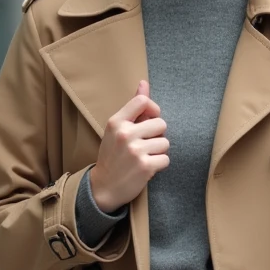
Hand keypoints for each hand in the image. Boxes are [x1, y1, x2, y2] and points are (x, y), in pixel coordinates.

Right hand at [87, 81, 168, 212]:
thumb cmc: (112, 154)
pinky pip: (166, 159)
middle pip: (160, 123)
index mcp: (116, 122)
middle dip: (157, 135)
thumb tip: (144, 83)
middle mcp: (125, 134)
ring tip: (144, 157)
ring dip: (158, 151)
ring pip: (165, 142)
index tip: (149, 120)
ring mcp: (135, 151)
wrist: (103, 187)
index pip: (143, 102)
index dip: (153, 110)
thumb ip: (133, 107)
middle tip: (144, 145)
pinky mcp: (145, 166)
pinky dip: (159, 164)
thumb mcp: (117, 129)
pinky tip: (147, 167)